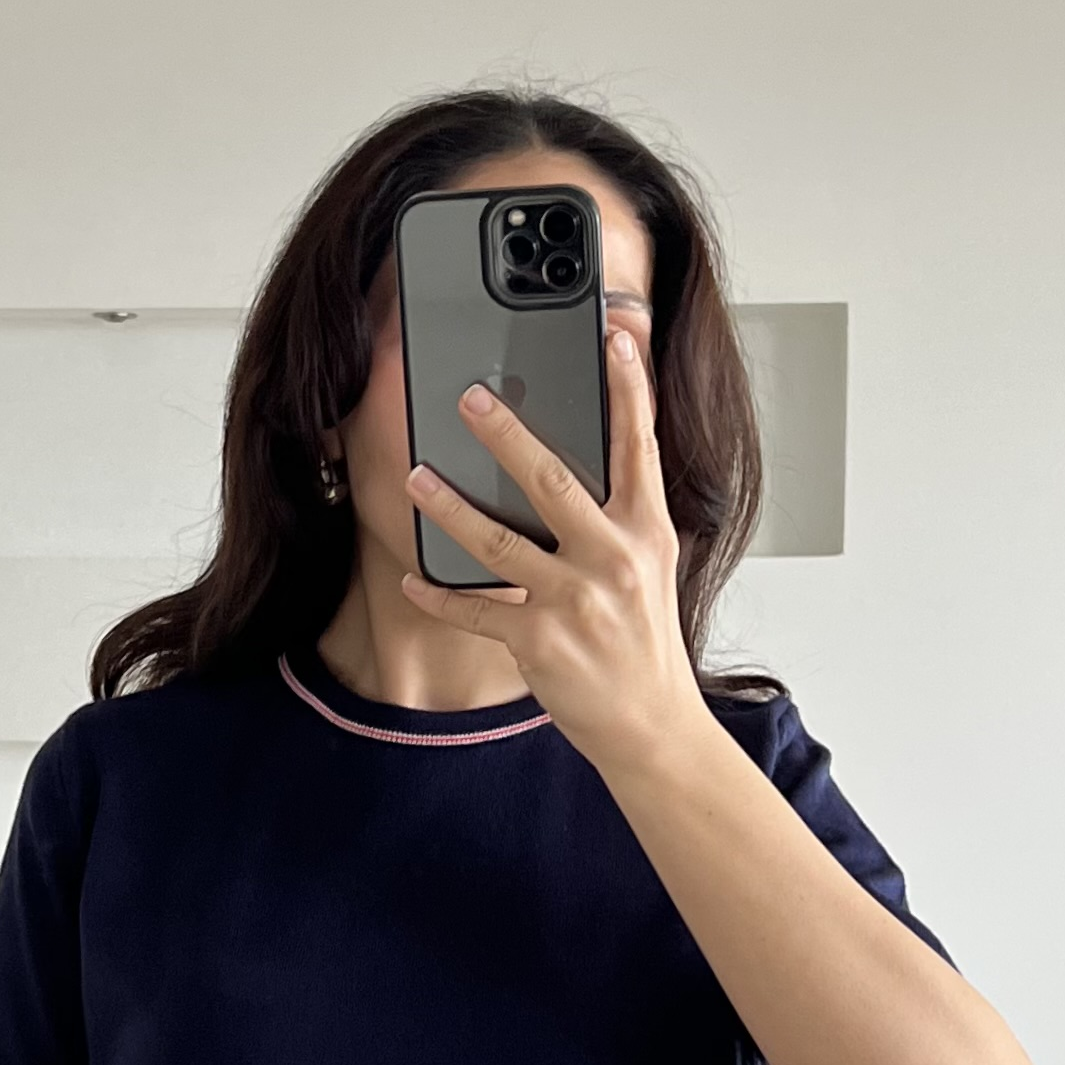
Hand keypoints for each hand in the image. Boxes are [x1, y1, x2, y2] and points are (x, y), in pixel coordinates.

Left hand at [400, 328, 710, 780]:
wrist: (651, 724)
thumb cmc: (643, 642)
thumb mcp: (648, 567)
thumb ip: (619, 515)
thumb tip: (575, 462)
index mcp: (646, 531)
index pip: (639, 447)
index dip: (630, 390)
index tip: (615, 339)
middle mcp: (614, 559)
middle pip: (553, 482)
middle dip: (507, 436)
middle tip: (470, 399)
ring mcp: (576, 601)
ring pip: (499, 542)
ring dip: (450, 507)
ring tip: (417, 477)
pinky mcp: (541, 642)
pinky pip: (475, 608)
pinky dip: (438, 594)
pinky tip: (413, 578)